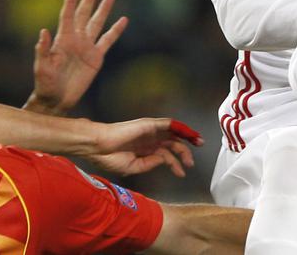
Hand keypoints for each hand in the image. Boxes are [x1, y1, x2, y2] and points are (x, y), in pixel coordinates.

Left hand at [24, 0, 128, 115]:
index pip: (67, 15)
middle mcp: (76, 39)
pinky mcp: (96, 57)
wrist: (57, 99)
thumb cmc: (45, 83)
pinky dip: (116, 31)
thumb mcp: (41, 67)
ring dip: (103, 9)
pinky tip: (123, 20)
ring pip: (97, 23)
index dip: (70, 1)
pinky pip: (108, 40)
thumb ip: (42, 50)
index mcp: (62, 39)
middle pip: (84, 14)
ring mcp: (87, 47)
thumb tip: (43, 32)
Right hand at [85, 118, 201, 177]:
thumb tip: (165, 160)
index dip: (175, 163)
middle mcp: (149, 139)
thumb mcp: (134, 167)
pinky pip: (169, 124)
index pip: (165, 154)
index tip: (181, 173)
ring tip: (198, 144)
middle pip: (172, 143)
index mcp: (144, 149)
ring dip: (187, 137)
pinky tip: (190, 133)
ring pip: (173, 133)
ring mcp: (150, 131)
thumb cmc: (110, 157)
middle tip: (191, 163)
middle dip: (185, 152)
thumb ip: (150, 163)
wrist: (98, 146)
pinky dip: (180, 127)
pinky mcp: (149, 125)